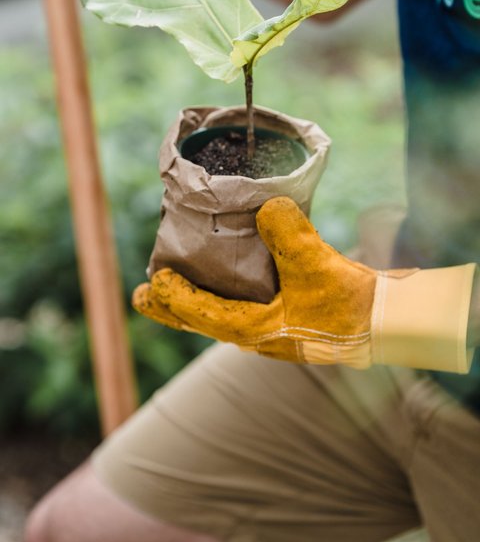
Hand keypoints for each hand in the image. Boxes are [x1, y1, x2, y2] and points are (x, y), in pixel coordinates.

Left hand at [133, 196, 476, 372]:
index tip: (154, 280)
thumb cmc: (350, 302)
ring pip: (220, 317)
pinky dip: (221, 297)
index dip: (176, 299)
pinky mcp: (286, 321)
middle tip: (142, 297)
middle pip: (203, 322)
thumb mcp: (317, 265)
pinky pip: (240, 310)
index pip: (204, 315)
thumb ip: (289, 234)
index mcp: (257, 330)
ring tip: (171, 288)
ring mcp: (272, 331)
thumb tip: (268, 205)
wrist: (384, 322)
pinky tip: (224, 281)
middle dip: (172, 309)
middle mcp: (259, 336)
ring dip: (194, 303)